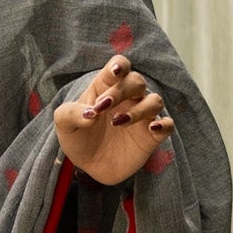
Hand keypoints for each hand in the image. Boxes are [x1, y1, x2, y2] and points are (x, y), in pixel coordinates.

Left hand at [53, 55, 174, 185]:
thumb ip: (71, 113)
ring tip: (118, 122)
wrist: (89, 166)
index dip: (120, 66)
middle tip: (103, 106)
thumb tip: (90, 114)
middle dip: (122, 90)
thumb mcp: (64, 124)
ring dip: (139, 109)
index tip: (115, 72)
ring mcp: (142, 116)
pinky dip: (164, 125)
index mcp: (107, 86)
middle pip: (137, 81)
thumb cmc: (78, 137)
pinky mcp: (151, 136)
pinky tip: (152, 128)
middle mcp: (128, 98)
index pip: (120, 66)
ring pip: (154, 101)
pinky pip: (167, 125)